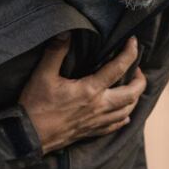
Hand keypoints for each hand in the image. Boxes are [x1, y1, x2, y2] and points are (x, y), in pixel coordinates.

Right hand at [20, 34, 145, 153]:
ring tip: (132, 88)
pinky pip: (114, 127)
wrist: (28, 137)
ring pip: (126, 111)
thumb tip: (65, 31)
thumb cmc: (35, 105)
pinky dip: (123, 118)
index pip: (118, 68)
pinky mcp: (90, 132)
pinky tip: (124, 114)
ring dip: (134, 99)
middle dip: (140, 80)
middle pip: (132, 94)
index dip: (129, 53)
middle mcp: (99, 107)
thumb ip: (56, 52)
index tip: (133, 42)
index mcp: (90, 90)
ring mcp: (96, 122)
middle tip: (137, 69)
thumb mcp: (43, 75)